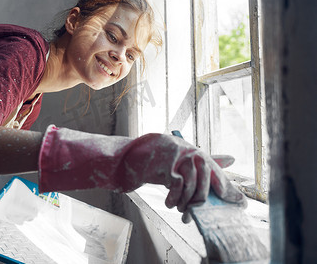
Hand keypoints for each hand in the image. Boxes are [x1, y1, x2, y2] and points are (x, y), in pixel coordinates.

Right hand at [38, 125, 245, 215]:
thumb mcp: (173, 164)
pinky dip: (176, 198)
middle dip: (207, 198)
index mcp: (189, 148)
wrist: (121, 159)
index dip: (226, 186)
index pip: (214, 166)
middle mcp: (186, 147)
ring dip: (188, 202)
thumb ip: (198, 165)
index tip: (239, 202)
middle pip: (208, 176)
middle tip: (198, 213)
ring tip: (180, 209)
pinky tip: (169, 202)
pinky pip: (179, 185)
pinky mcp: (165, 161)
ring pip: (195, 183)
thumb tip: (229, 161)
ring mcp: (176, 153)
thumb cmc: (148, 163)